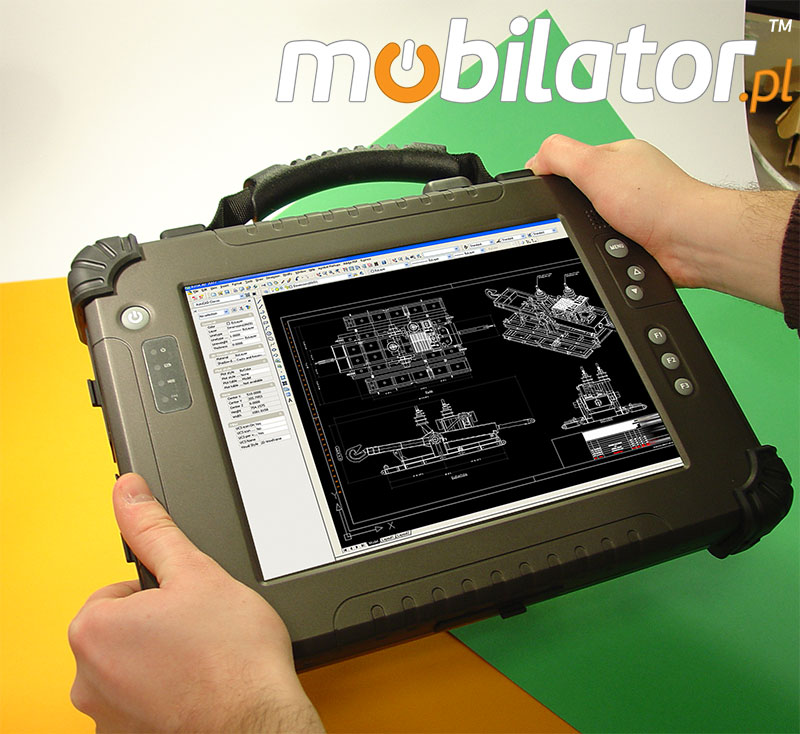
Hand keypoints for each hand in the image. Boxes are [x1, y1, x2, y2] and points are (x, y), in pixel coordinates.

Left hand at [68, 473, 323, 732]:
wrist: (259, 722)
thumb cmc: (233, 657)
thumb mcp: (196, 571)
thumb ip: (154, 528)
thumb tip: (128, 492)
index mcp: (94, 630)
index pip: (121, 589)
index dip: (163, 591)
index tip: (190, 606)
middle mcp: (87, 679)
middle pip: (125, 629)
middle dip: (161, 625)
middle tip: (202, 631)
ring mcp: (106, 717)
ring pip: (136, 667)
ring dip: (164, 660)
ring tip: (205, 660)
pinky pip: (144, 701)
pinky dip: (168, 694)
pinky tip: (201, 688)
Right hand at [527, 135, 793, 310]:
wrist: (690, 242)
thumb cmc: (659, 201)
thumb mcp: (594, 165)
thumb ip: (559, 155)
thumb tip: (534, 160)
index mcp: (617, 154)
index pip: (570, 160)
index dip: (555, 177)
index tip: (548, 191)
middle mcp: (628, 181)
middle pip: (578, 197)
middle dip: (574, 212)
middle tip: (584, 216)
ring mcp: (634, 211)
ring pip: (591, 225)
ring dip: (592, 235)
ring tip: (604, 235)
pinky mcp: (638, 238)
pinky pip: (607, 245)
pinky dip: (606, 251)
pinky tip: (614, 249)